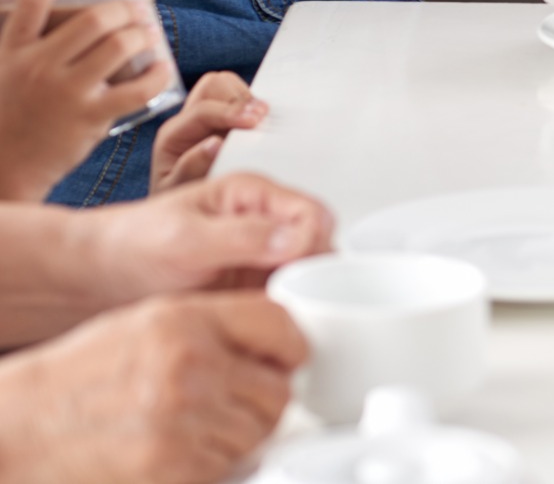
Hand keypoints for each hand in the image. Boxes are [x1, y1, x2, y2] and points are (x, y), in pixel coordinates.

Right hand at [0, 0, 175, 200]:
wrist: (4, 167)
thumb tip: (49, 19)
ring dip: (144, 35)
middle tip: (139, 11)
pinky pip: (136, 88)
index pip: (33, 4)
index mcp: (14, 51)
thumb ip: (25, 48)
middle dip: (126, 10)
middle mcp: (38, 66)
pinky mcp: (88, 117)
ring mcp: (65, 91)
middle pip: (94, 20)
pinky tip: (164, 67)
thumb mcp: (4, 73)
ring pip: (119, 46)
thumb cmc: (9, 116)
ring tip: (150, 35)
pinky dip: (157, 73)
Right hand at [0, 291, 305, 483]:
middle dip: (260, 402)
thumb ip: (210, 329)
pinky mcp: (175, 467)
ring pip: (259, 433)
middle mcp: (189, 364)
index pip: (278, 323)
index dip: (289, 347)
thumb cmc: (72, 381)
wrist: (16, 431)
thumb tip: (273, 345)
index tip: (286, 360)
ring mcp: (183, 418)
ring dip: (237, 438)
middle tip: (225, 407)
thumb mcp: (142, 327)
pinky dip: (213, 467)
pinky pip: (230, 468)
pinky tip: (176, 454)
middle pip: (277, 389)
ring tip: (189, 430)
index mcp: (183, 320)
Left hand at [82, 171, 332, 303]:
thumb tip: (296, 239)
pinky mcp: (252, 286)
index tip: (296, 271)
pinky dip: (284, 310)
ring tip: (276, 311)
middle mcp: (262, 222)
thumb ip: (242, 237)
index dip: (313, 244)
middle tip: (288, 296)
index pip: (311, 213)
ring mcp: (259, 256)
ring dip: (300, 293)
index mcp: (252, 195)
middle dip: (312, 271)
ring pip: (308, 273)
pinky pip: (287, 297)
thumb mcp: (185, 238)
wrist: (98, 278)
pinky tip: (266, 322)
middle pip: (319, 244)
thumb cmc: (131, 245)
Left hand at [152, 71, 266, 192]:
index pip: (203, 110)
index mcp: (174, 136)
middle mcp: (189, 122)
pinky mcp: (228, 122)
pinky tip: (264, 122)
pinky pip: (242, 99)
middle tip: (261, 117)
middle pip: (214, 84)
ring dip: (248, 99)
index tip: (255, 121)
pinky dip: (255, 105)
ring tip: (263, 120)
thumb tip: (214, 143)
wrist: (183, 215)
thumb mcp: (179, 192)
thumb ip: (190, 169)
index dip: (230, 112)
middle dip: (239, 97)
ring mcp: (210, 119)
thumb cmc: (181, 202)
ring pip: (228, 84)